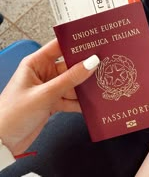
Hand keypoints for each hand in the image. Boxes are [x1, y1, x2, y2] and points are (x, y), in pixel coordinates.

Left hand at [0, 39, 98, 155]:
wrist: (2, 142)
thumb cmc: (12, 114)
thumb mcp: (45, 94)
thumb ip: (69, 79)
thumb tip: (90, 62)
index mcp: (36, 63)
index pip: (58, 46)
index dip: (74, 43)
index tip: (92, 42)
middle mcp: (43, 74)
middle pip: (68, 66)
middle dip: (84, 68)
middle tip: (103, 65)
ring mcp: (48, 88)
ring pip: (72, 83)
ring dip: (84, 86)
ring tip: (100, 84)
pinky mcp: (52, 102)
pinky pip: (70, 98)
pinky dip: (79, 101)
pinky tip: (90, 102)